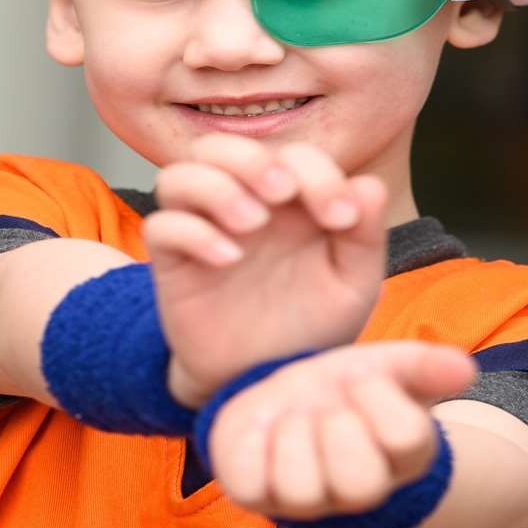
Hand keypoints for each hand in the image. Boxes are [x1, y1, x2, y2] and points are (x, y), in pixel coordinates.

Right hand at [144, 135, 388, 404]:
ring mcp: (201, 232)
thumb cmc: (310, 326)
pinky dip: (192, 233)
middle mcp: (239, 207)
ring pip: (177, 176)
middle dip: (251, 159)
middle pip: (218, 147)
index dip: (316, 170)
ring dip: (215, 187)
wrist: (267, 379)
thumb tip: (367, 185)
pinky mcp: (173, 265)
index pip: (290, 154)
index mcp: (286, 202)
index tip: (341, 217)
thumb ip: (364, 234)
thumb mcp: (352, 284)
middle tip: (282, 193)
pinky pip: (160, 227)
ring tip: (252, 223)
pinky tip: (229, 259)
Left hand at [204, 341, 476, 520]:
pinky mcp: (254, 495)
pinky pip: (247, 486)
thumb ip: (424, 366)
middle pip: (359, 484)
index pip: (406, 438)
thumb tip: (466, 369)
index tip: (359, 378)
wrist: (284, 404)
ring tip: (292, 418)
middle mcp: (355, 491)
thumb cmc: (344, 390)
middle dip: (337, 428)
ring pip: (301, 490)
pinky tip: (261, 429)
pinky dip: (251, 444)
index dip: (377, 397)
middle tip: (326, 408)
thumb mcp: (384, 368)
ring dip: (292, 436)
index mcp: (398, 458)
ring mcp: (303, 502)